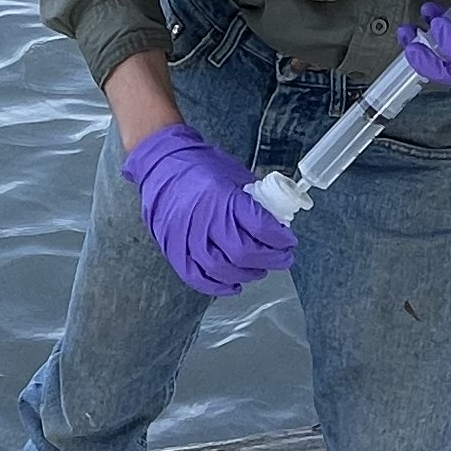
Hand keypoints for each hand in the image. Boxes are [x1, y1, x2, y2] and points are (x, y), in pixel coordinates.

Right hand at [124, 124, 296, 297]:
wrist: (162, 163)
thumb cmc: (199, 166)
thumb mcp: (234, 175)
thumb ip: (253, 200)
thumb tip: (275, 222)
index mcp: (223, 196)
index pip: (260, 227)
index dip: (281, 239)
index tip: (289, 241)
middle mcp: (204, 218)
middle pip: (244, 253)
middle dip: (270, 259)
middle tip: (282, 258)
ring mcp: (186, 236)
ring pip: (221, 269)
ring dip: (247, 274)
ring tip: (259, 269)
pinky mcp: (173, 248)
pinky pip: (196, 277)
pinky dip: (217, 286)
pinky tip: (233, 284)